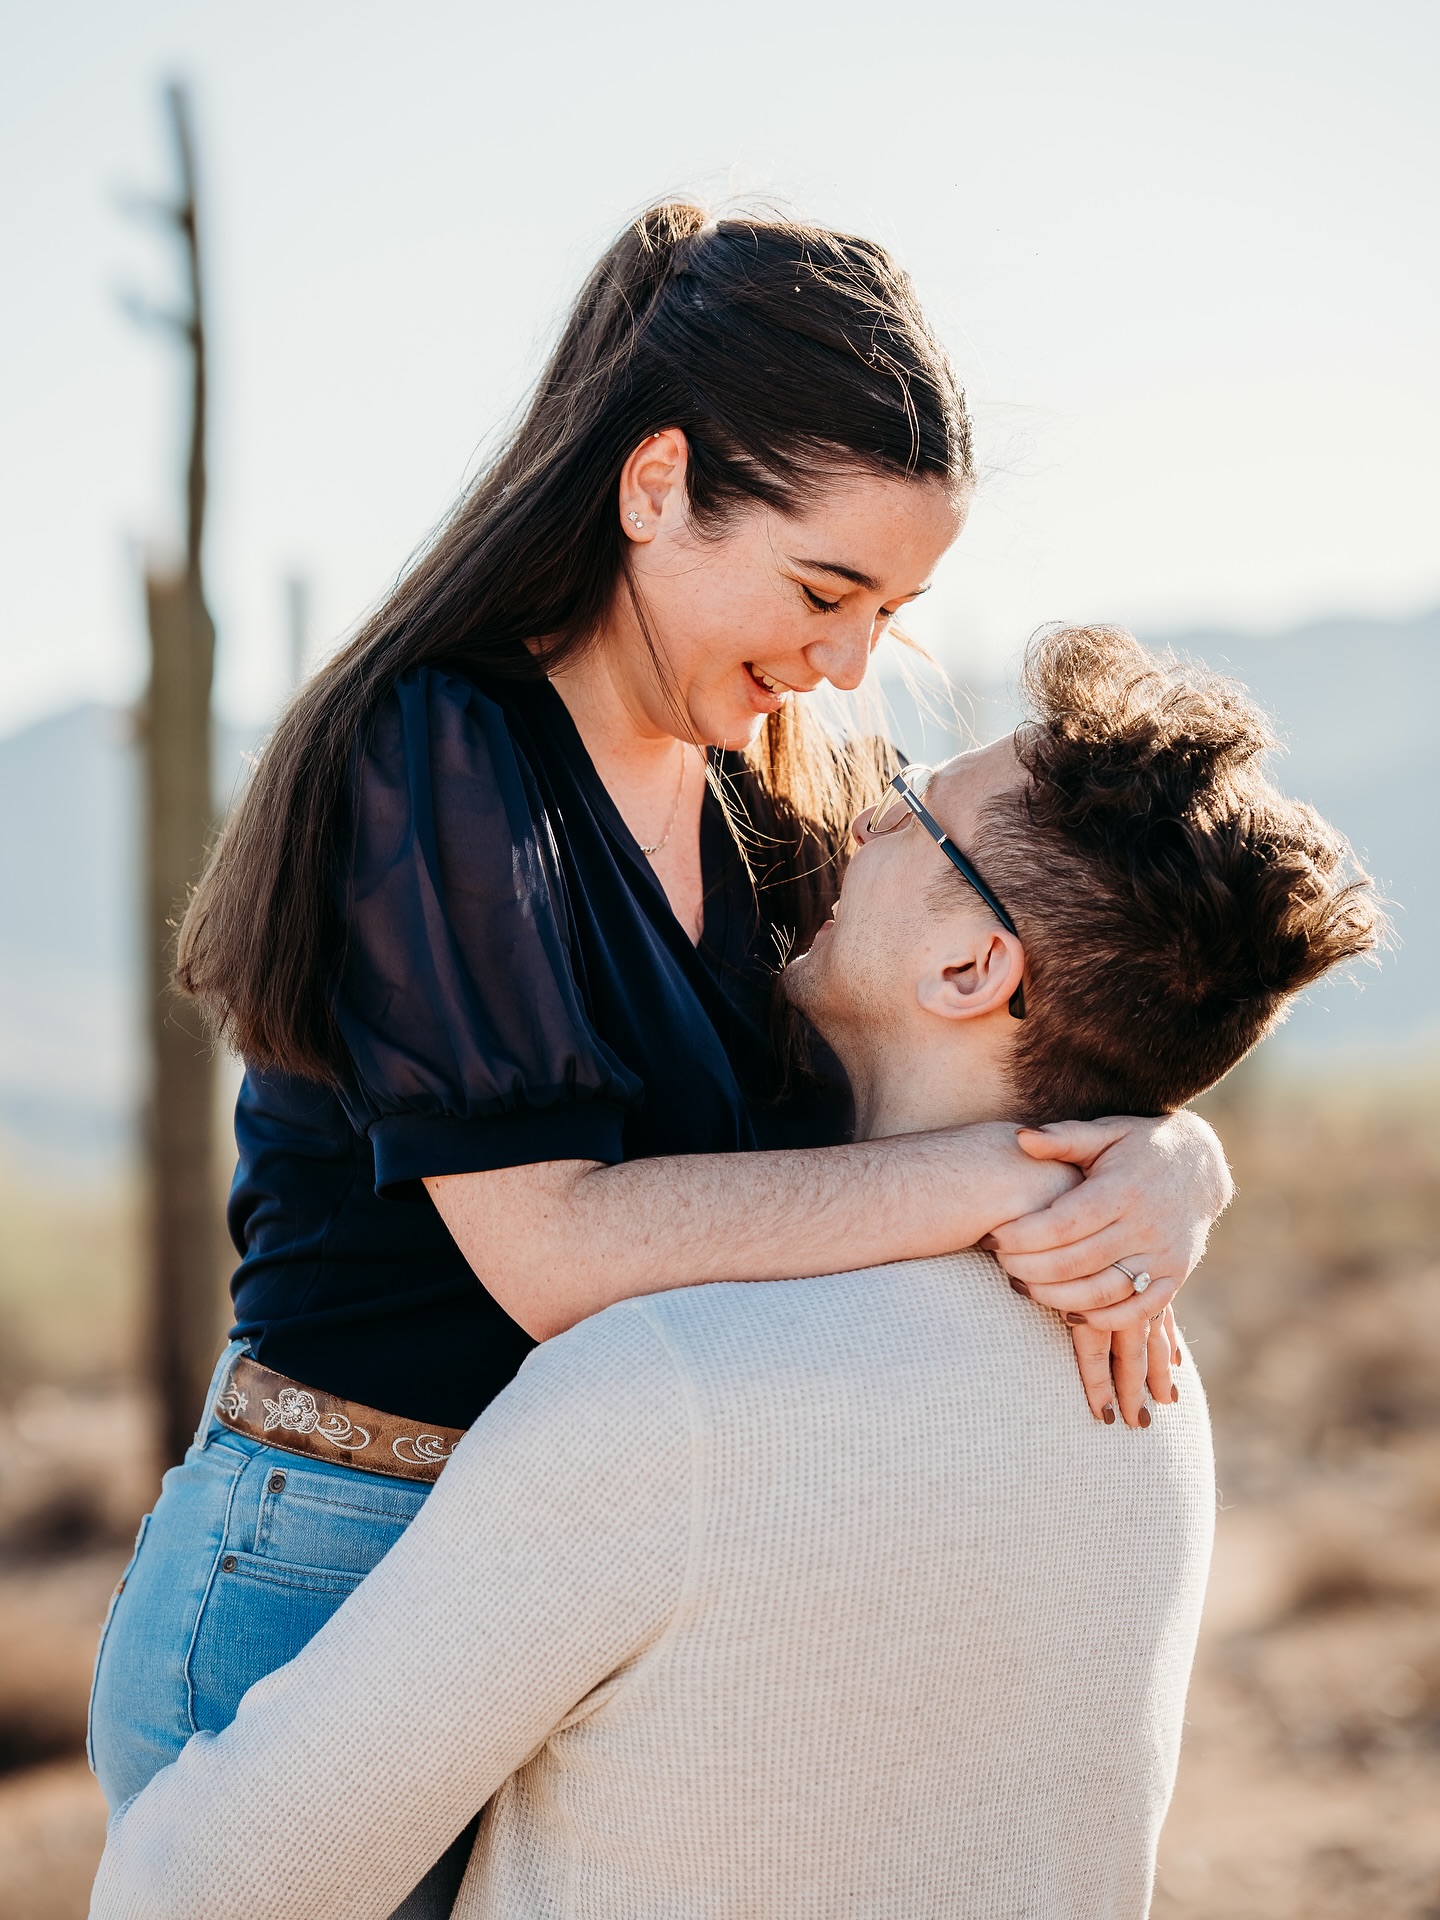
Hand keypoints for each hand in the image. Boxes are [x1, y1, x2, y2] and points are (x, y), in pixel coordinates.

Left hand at [982, 1111, 1230, 1425]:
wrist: (1199, 1165)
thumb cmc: (1137, 1147)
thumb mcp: (1104, 1132)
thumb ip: (1062, 1138)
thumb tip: (1020, 1138)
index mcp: (1124, 1189)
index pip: (1064, 1223)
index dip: (1023, 1236)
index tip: (991, 1237)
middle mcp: (1147, 1225)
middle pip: (1077, 1262)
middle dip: (1030, 1268)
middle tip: (999, 1263)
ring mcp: (1164, 1256)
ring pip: (1103, 1292)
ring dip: (1056, 1297)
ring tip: (1022, 1286)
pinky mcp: (1176, 1276)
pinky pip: (1138, 1311)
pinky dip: (1102, 1319)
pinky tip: (1068, 1312)